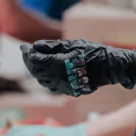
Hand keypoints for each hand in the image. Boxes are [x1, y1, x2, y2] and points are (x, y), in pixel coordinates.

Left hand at [21, 39, 135, 96]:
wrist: (111, 67)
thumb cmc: (94, 52)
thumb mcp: (73, 44)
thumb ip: (52, 46)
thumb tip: (35, 47)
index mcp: (61, 64)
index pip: (37, 61)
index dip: (28, 54)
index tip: (24, 47)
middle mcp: (61, 78)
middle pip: (37, 72)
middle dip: (29, 62)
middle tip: (26, 53)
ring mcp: (66, 87)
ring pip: (43, 81)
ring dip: (36, 71)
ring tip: (33, 61)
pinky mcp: (70, 92)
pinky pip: (52, 86)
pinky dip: (45, 78)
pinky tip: (45, 72)